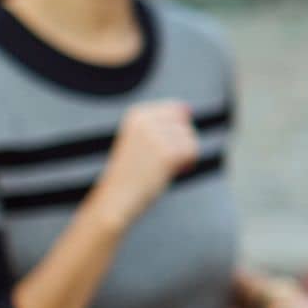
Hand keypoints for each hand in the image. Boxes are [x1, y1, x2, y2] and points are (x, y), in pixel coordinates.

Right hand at [87, 101, 198, 231]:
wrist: (115, 199)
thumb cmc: (130, 172)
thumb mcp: (143, 139)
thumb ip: (165, 121)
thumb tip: (187, 108)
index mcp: (136, 113)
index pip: (175, 110)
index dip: (171, 133)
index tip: (153, 148)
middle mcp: (146, 120)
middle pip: (185, 125)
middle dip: (179, 144)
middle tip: (157, 161)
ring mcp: (156, 136)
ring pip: (191, 138)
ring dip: (182, 155)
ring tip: (160, 167)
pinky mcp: (167, 153)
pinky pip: (192, 152)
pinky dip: (186, 164)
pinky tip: (170, 172)